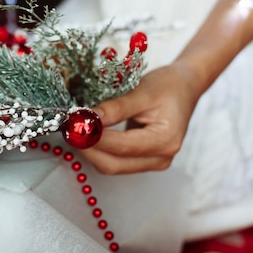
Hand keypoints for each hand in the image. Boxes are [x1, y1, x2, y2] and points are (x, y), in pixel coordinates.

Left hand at [79, 61, 202, 174]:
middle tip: (68, 130)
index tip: (72, 125)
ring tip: (74, 131)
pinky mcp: (144, 161)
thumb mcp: (141, 91)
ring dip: (90, 151)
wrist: (184, 87)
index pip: (121, 146)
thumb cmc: (167, 86)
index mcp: (165, 140)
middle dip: (88, 149)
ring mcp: (153, 162)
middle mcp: (161, 158)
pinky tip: (87, 136)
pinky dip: (99, 151)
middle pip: (113, 164)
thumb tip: (87, 120)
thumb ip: (115, 108)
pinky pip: (115, 162)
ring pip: (112, 166)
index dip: (94, 138)